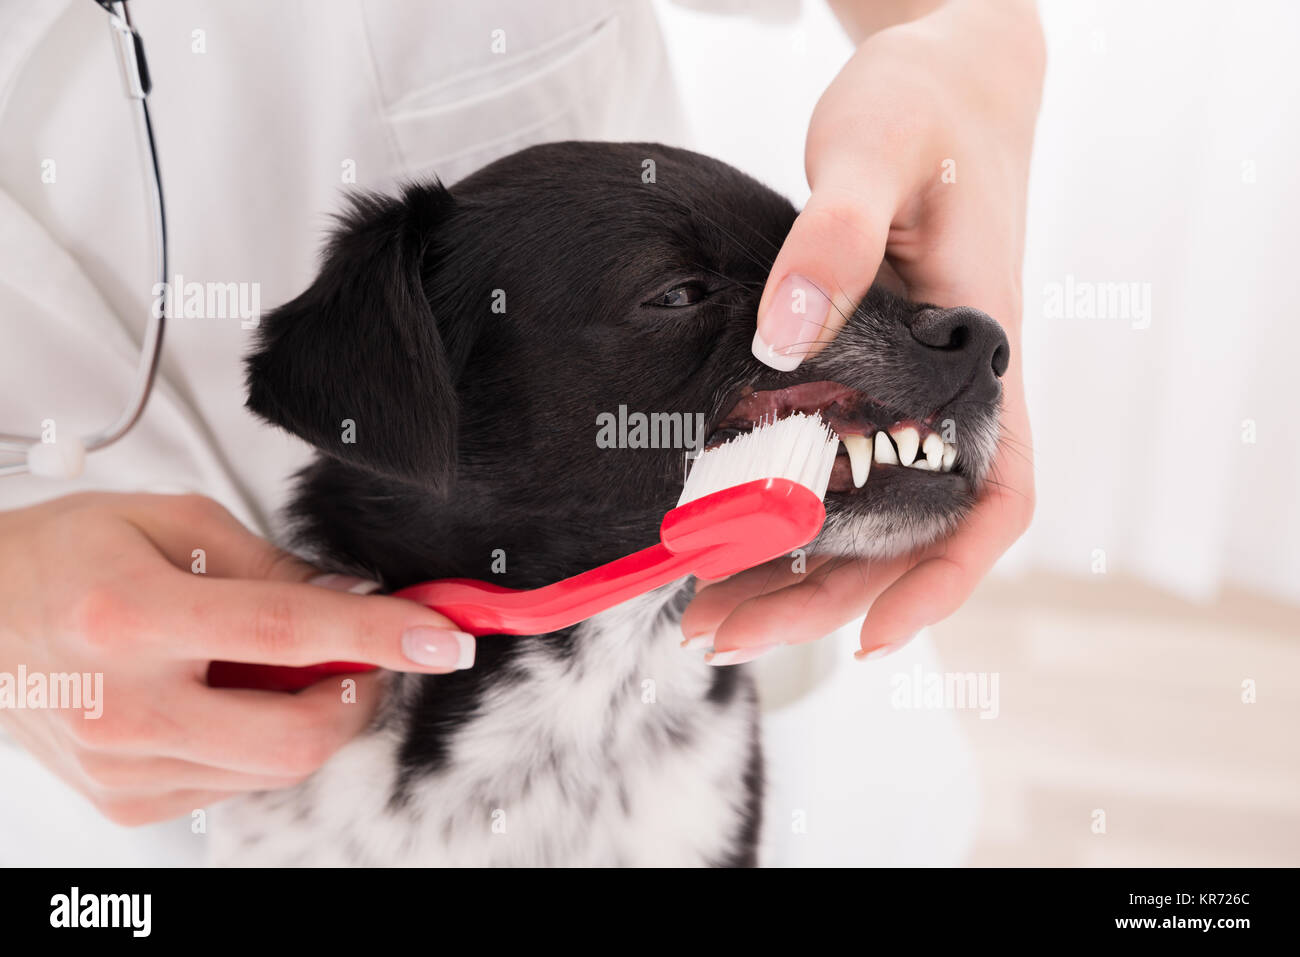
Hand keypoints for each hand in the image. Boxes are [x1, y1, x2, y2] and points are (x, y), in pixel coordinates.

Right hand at [0, 493, 473, 825]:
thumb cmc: (62, 559)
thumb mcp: (169, 521)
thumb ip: (270, 564)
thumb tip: (351, 601)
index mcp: (132, 616)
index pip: (289, 633)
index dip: (381, 637)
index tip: (443, 637)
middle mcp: (125, 703)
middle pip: (295, 736)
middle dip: (359, 698)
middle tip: (363, 658)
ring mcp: (123, 764)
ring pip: (274, 767)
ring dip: (308, 716)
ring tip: (268, 665)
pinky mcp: (126, 798)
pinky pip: (237, 784)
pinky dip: (260, 741)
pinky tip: (228, 696)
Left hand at [686, 0, 1042, 661]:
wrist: (944, 78)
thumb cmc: (928, 109)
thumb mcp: (875, 153)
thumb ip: (835, 238)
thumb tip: (785, 334)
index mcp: (980, 354)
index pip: (992, 495)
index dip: (943, 579)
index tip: (876, 638)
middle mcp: (953, 390)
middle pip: (909, 532)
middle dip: (824, 597)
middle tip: (721, 635)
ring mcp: (913, 389)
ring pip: (868, 511)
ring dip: (796, 572)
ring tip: (704, 614)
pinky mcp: (874, 373)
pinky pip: (840, 464)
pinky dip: (789, 512)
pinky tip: (726, 535)